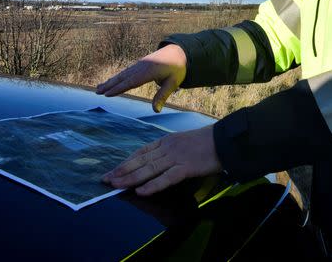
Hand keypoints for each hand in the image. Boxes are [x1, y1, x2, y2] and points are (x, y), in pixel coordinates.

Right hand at [95, 44, 186, 111]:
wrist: (178, 51)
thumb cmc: (177, 68)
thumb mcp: (173, 83)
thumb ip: (163, 96)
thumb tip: (156, 111)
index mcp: (148, 72)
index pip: (130, 82)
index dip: (118, 89)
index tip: (107, 94)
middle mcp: (141, 67)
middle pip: (122, 78)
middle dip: (109, 85)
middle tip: (97, 92)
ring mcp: (139, 64)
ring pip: (122, 74)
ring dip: (110, 81)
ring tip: (99, 87)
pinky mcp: (140, 64)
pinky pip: (126, 71)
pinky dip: (117, 77)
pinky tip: (111, 81)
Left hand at [102, 126, 221, 195]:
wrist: (225, 139)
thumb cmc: (206, 142)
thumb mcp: (183, 142)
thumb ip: (170, 151)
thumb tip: (156, 162)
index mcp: (166, 141)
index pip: (141, 152)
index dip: (125, 162)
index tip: (113, 170)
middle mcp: (167, 148)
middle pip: (140, 161)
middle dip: (121, 171)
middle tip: (106, 179)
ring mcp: (176, 157)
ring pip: (148, 169)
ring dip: (130, 178)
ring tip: (116, 185)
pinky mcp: (186, 167)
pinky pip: (166, 178)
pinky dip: (152, 185)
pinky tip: (141, 191)